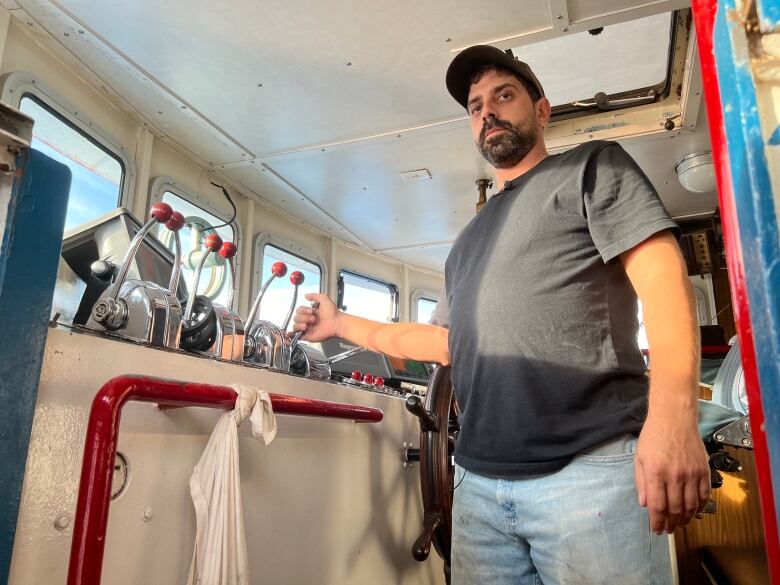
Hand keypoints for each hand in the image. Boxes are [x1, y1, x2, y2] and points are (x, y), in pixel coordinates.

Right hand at [292, 293, 340, 341]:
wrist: (336, 324)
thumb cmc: (333, 314)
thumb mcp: (324, 299)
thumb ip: (314, 295)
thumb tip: (306, 295)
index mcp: (311, 313)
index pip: (299, 310)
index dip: (303, 310)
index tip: (311, 310)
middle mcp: (308, 320)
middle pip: (296, 317)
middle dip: (304, 317)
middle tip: (313, 318)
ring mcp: (308, 329)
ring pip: (295, 325)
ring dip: (301, 323)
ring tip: (308, 324)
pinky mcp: (307, 336)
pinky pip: (296, 335)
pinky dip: (296, 332)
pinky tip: (303, 328)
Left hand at [635, 409, 710, 533]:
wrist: (674, 418)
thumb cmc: (653, 436)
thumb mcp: (639, 457)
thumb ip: (641, 482)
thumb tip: (645, 504)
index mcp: (656, 473)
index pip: (657, 506)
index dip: (657, 522)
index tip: (656, 530)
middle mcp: (675, 475)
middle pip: (675, 509)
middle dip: (671, 523)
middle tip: (668, 530)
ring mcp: (691, 473)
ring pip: (691, 505)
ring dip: (686, 519)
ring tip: (680, 524)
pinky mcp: (704, 470)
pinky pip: (704, 494)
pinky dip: (700, 506)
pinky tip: (695, 511)